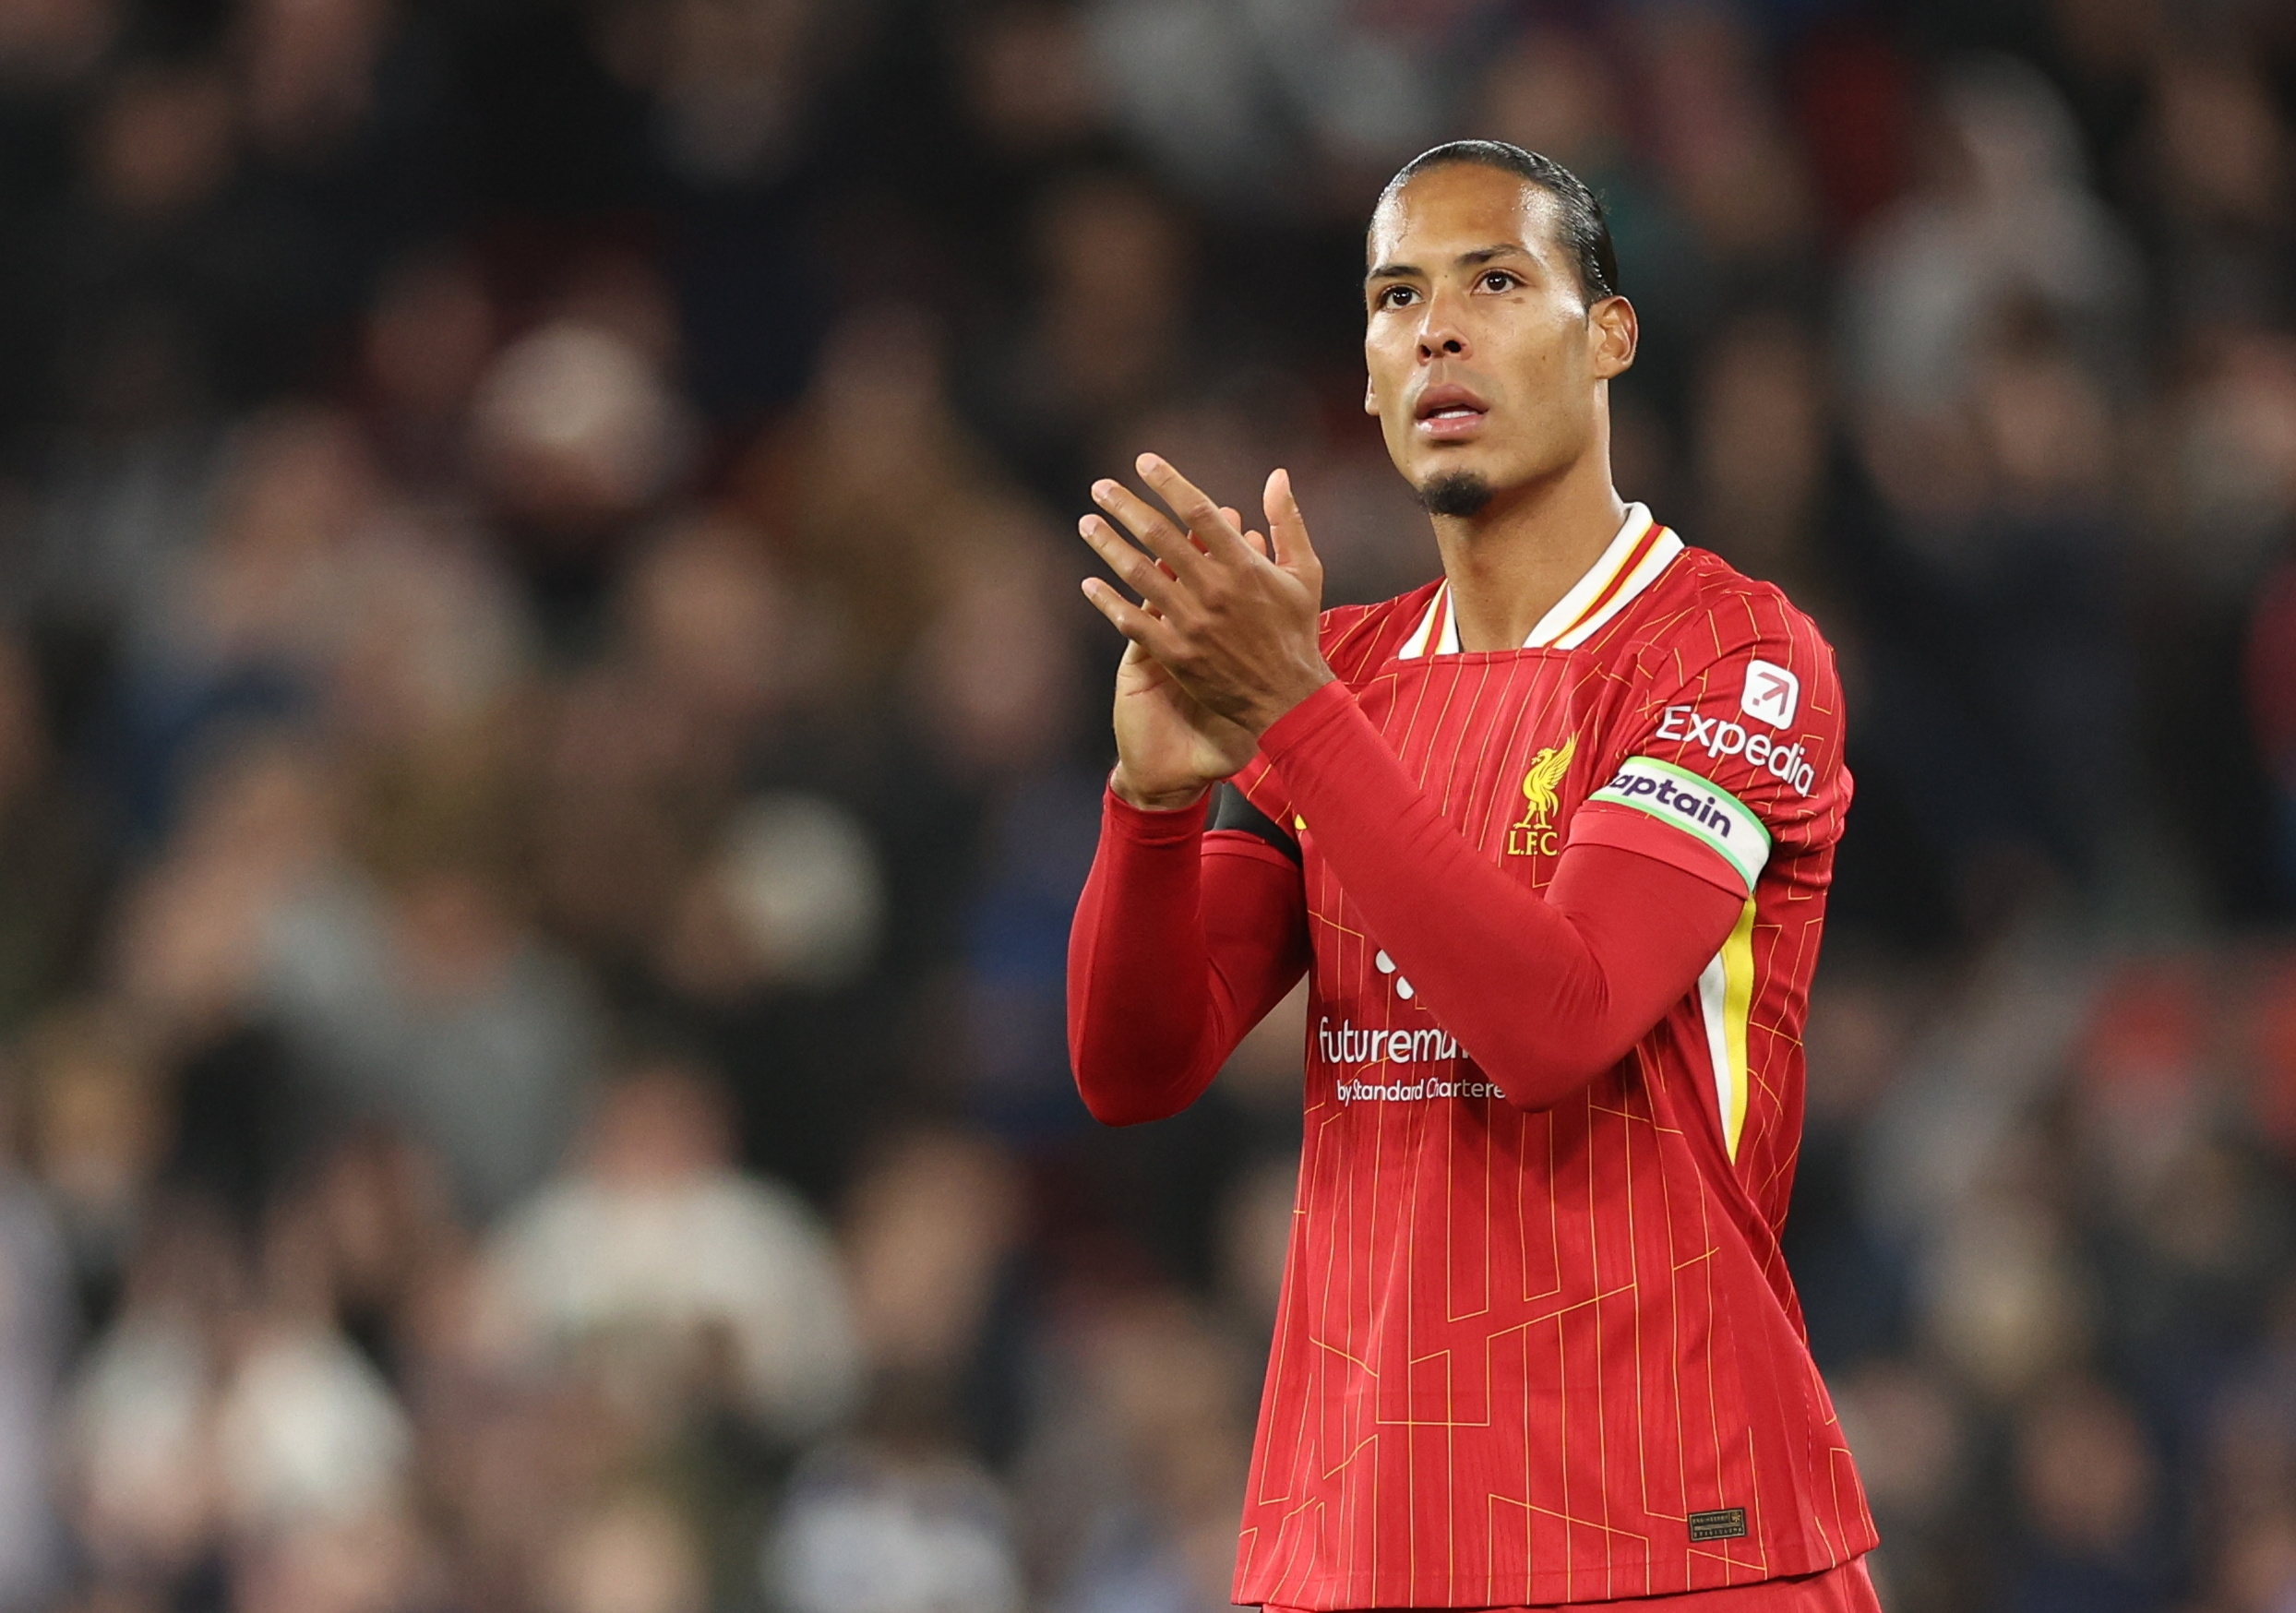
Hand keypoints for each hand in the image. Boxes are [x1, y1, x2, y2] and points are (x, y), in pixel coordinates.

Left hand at [1078, 457, 1332, 771]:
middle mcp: (1214, 589)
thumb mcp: (1305, 572)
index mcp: (1244, 565)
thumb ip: (1286, 521)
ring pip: (1140, 575)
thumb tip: (1277, 475)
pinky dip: (1108, 602)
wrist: (1289, 699)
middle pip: (1160, 536)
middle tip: (1100, 488)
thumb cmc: (1297, 632)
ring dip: (1109, 546)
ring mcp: (1192, 623)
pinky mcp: (1177, 654)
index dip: (1168, 482)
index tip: (1143, 462)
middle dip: (1126, 507)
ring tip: (1086, 524)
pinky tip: (1088, 584)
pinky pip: (1134, 623)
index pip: (1198, 511)